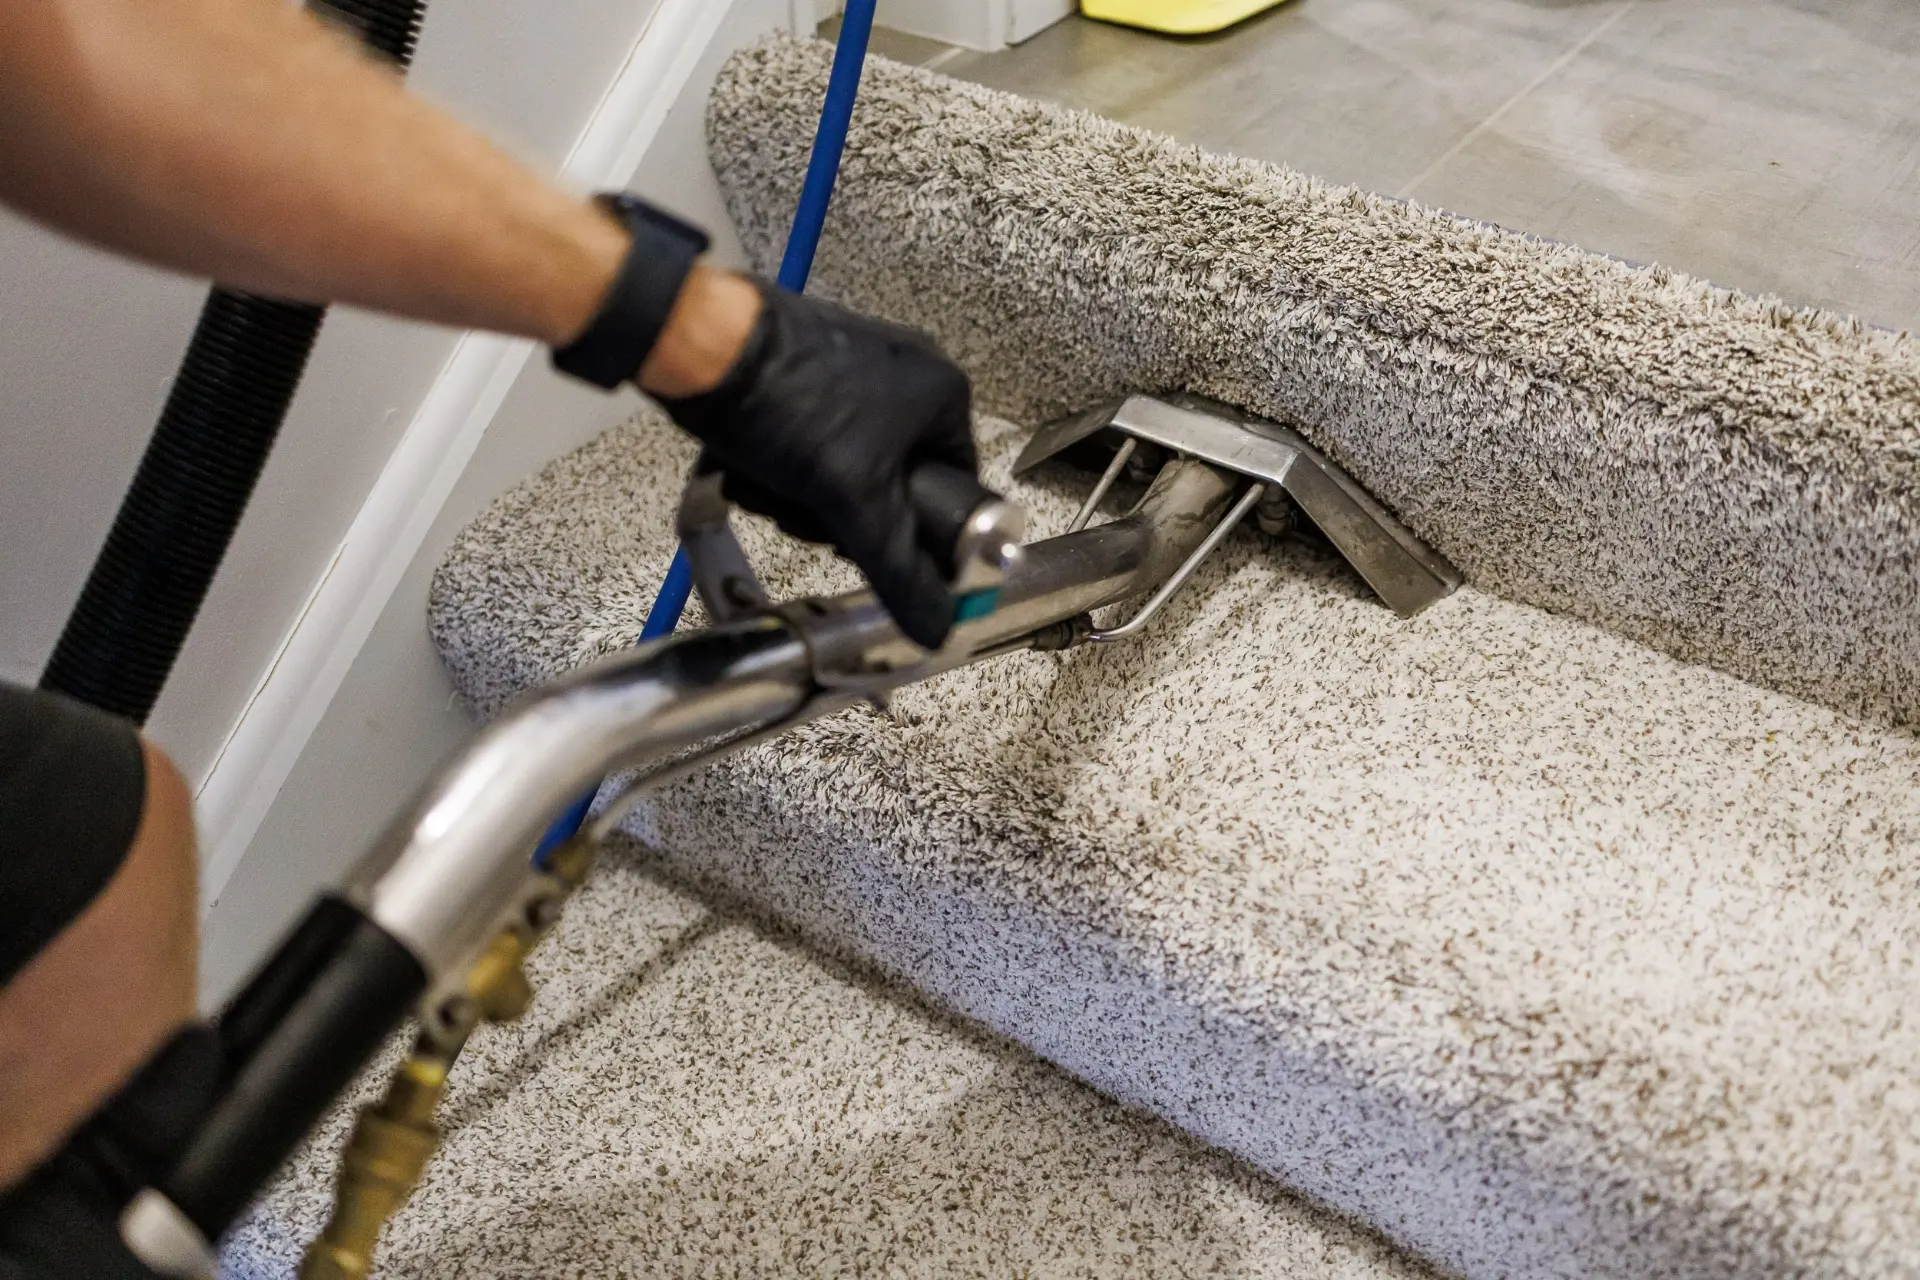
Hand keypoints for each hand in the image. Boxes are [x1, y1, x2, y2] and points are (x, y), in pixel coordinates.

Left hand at [652, 278, 979, 648]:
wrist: (702, 346)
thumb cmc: (791, 404)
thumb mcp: (854, 500)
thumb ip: (899, 568)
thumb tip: (939, 624)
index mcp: (942, 393)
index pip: (955, 486)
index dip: (913, 530)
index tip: (870, 545)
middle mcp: (908, 372)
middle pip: (894, 482)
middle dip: (841, 512)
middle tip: (810, 511)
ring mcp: (856, 366)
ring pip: (846, 466)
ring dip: (804, 494)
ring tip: (773, 485)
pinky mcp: (809, 368)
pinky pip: (814, 437)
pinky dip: (784, 463)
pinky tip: (756, 467)